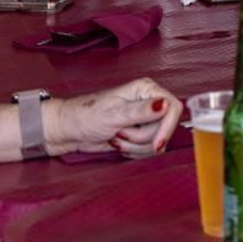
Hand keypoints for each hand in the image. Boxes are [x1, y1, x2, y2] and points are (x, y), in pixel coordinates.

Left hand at [46, 78, 182, 156]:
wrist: (69, 130)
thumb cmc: (85, 116)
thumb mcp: (114, 114)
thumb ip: (141, 111)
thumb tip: (164, 105)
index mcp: (145, 89)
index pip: (173, 107)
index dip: (167, 127)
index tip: (157, 144)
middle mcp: (148, 102)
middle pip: (164, 128)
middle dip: (142, 138)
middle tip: (120, 132)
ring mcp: (144, 119)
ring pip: (156, 142)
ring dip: (135, 146)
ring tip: (116, 137)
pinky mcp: (138, 134)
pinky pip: (148, 150)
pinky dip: (133, 151)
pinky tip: (118, 143)